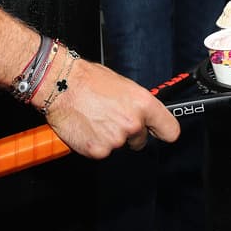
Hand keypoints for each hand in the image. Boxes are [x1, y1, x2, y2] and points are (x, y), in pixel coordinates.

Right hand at [44, 57, 180, 156]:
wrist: (60, 85)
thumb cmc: (88, 79)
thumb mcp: (122, 85)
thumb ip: (137, 104)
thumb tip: (143, 113)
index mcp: (143, 104)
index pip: (170, 130)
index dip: (163, 132)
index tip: (159, 132)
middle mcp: (133, 123)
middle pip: (140, 140)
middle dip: (128, 134)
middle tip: (110, 118)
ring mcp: (116, 139)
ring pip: (118, 145)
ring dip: (108, 137)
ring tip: (95, 118)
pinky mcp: (98, 151)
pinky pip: (101, 151)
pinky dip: (93, 143)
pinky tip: (86, 127)